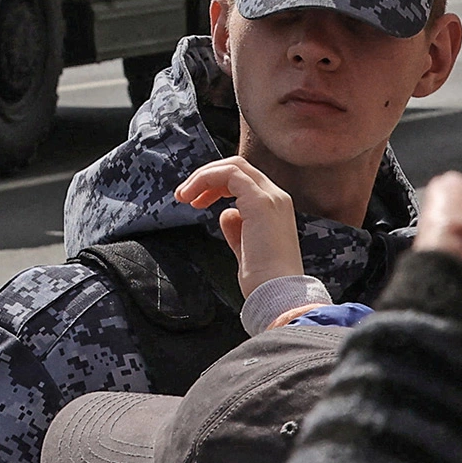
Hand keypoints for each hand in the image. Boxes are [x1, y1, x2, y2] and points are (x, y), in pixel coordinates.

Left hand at [177, 155, 302, 295]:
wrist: (278, 296)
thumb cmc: (264, 282)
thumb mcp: (246, 250)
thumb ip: (237, 229)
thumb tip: (226, 214)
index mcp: (275, 207)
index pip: (244, 180)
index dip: (216, 184)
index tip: (196, 202)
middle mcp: (276, 197)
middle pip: (237, 167)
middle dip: (206, 176)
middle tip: (184, 195)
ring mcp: (270, 197)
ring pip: (232, 166)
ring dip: (203, 177)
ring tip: (184, 196)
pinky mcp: (260, 201)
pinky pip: (229, 174)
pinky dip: (207, 179)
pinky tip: (194, 197)